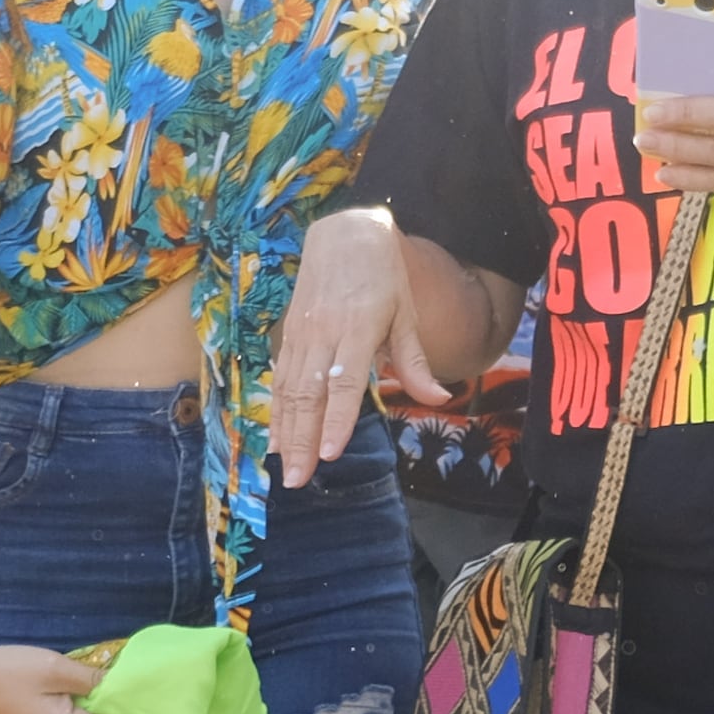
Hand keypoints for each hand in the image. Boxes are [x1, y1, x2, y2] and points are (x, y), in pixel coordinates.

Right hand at [268, 208, 448, 484]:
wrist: (344, 233)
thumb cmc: (382, 277)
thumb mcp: (406, 314)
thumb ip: (414, 362)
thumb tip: (438, 398)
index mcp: (358, 327)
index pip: (344, 382)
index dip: (336, 419)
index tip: (330, 453)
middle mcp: (323, 332)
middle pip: (309, 394)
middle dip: (302, 440)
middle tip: (299, 479)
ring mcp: (301, 334)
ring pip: (288, 390)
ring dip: (285, 432)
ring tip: (286, 469)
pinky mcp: (288, 334)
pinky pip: (280, 379)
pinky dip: (276, 411)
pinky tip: (275, 438)